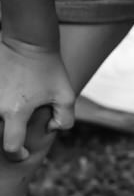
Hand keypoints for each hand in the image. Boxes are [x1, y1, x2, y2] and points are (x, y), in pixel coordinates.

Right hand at [0, 36, 74, 160]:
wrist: (27, 41)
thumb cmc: (48, 68)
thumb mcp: (66, 93)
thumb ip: (64, 118)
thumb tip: (50, 131)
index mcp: (16, 111)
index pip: (10, 146)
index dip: (17, 153)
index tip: (22, 152)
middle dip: (4, 139)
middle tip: (16, 131)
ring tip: (10, 116)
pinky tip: (6, 100)